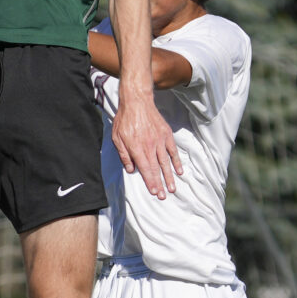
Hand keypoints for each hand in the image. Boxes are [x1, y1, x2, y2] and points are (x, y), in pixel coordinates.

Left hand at [112, 82, 182, 197]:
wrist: (137, 101)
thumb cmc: (124, 120)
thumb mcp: (117, 138)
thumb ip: (124, 155)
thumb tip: (131, 169)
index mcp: (137, 148)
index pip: (145, 169)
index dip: (150, 182)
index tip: (155, 192)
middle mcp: (150, 146)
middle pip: (156, 169)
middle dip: (161, 184)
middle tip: (164, 196)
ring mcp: (160, 140)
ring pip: (166, 162)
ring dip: (170, 177)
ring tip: (173, 188)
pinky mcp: (166, 134)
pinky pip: (173, 151)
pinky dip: (177, 162)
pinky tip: (179, 171)